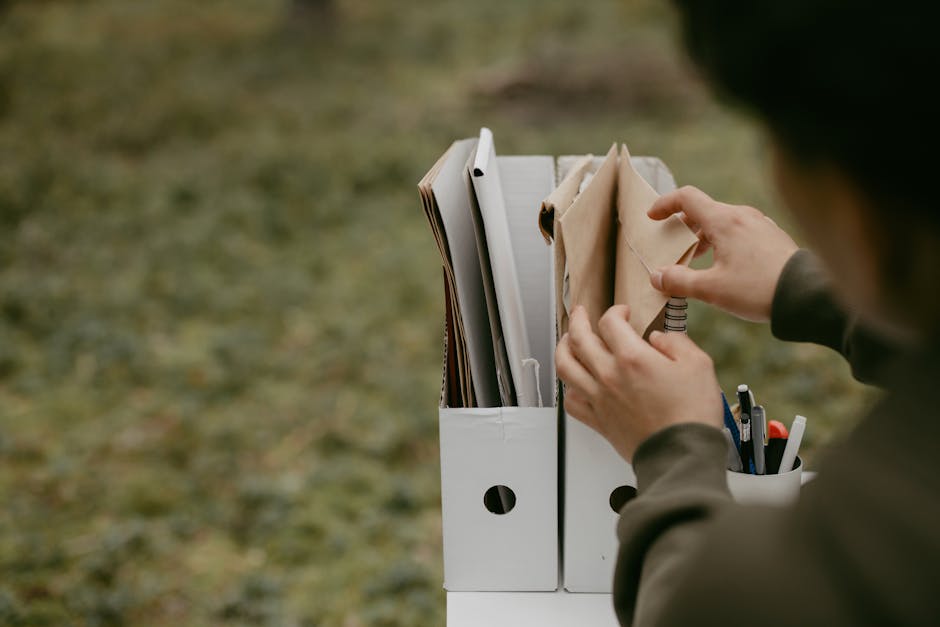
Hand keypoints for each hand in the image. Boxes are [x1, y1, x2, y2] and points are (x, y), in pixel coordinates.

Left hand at [556, 305, 722, 461]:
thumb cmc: (692, 414)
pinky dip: (569, 388)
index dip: (616, 311)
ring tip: (567, 341)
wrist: (682, 454)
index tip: (623, 312)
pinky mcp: (598, 420)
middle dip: (578, 320)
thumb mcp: (699, 365)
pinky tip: (575, 383)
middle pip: (579, 339)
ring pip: (566, 367)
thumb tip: (660, 338)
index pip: (610, 322)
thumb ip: (676, 343)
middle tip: (581, 313)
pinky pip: (571, 401)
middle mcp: (609, 376)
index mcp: (632, 358)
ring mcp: (600, 398)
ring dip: (563, 348)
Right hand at [648, 186, 798, 321]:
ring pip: (723, 222)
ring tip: (697, 261)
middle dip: (683, 227)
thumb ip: (679, 281)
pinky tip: (725, 266)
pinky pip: (740, 231)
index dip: (665, 204)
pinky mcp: (772, 237)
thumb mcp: (711, 289)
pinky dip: (724, 241)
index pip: (687, 197)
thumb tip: (657, 277)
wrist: (806, 295)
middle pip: (704, 211)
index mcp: (724, 221)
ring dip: (704, 237)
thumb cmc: (758, 289)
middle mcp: (742, 216)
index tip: (653, 217)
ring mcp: (760, 224)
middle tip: (672, 247)